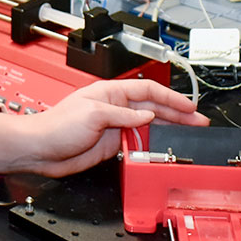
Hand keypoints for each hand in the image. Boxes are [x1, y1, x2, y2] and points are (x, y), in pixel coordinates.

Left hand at [0, 79, 208, 177]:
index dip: (171, 98)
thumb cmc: (57, 126)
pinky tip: (165, 149)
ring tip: (190, 135)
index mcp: (111, 93)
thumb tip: (149, 115)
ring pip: (150, 126)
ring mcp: (115, 127)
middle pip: (154, 108)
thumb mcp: (94, 114)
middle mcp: (115, 108)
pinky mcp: (112, 145)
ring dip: (170, 130)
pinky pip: (139, 143)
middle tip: (198, 122)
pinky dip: (153, 146)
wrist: (41, 150)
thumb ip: (124, 116)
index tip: (189, 106)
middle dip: (178, 114)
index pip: (148, 91)